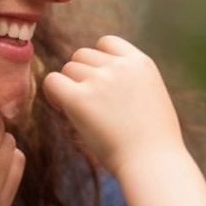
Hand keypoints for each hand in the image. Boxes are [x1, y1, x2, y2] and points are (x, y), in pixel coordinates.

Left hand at [42, 35, 184, 176]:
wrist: (153, 163)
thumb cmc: (153, 141)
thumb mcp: (151, 97)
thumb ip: (129, 80)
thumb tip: (97, 78)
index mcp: (141, 63)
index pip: (106, 43)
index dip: (97, 60)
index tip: (99, 82)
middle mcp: (120, 66)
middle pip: (82, 55)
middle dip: (81, 76)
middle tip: (86, 102)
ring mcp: (99, 80)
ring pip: (68, 69)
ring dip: (69, 86)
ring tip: (78, 111)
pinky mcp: (80, 98)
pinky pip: (52, 82)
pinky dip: (53, 94)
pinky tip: (60, 108)